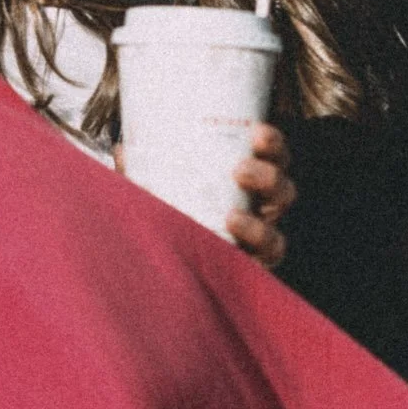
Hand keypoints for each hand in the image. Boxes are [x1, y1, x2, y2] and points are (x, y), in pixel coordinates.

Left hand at [111, 123, 295, 268]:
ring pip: (276, 236)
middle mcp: (259, 214)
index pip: (273, 157)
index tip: (256, 132)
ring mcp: (256, 248)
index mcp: (247, 183)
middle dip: (268, 177)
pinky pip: (259, 270)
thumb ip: (141, 173)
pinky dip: (247, 258)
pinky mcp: (248, 276)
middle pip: (283, 191)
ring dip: (258, 225)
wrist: (158, 273)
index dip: (273, 143)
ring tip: (231, 217)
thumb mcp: (155, 190)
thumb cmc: (165, 217)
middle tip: (239, 170)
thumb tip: (124, 149)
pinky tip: (230, 248)